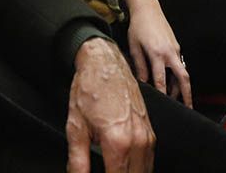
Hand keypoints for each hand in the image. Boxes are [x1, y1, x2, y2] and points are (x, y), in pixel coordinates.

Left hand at [66, 38, 153, 172]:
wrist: (105, 63)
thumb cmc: (90, 89)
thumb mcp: (76, 128)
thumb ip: (78, 162)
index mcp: (118, 142)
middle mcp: (137, 140)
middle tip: (106, 172)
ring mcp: (147, 135)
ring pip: (145, 171)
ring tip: (114, 170)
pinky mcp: (150, 130)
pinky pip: (149, 160)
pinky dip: (139, 169)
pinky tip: (126, 168)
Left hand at [125, 0, 190, 106]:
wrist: (147, 8)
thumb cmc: (138, 26)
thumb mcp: (134, 47)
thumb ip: (140, 66)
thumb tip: (142, 82)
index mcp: (157, 54)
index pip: (161, 81)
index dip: (162, 95)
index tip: (164, 105)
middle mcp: (169, 52)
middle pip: (183, 79)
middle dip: (187, 95)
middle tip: (188, 108)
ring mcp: (175, 49)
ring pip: (183, 72)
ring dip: (181, 86)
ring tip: (177, 98)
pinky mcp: (176, 46)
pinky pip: (179, 64)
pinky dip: (177, 75)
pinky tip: (171, 81)